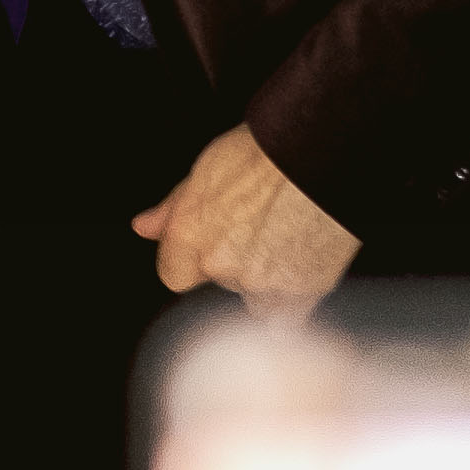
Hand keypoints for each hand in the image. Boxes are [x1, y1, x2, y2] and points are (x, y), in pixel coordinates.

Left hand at [131, 122, 356, 309]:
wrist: (326, 154)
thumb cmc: (271, 151)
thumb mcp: (208, 167)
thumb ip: (173, 207)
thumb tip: (143, 227)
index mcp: (190, 231)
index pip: (174, 274)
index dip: (196, 260)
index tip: (216, 244)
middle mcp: (219, 262)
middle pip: (220, 281)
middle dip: (237, 263)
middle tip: (264, 229)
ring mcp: (259, 283)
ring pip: (254, 298)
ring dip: (267, 281)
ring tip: (289, 241)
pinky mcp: (298, 295)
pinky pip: (286, 319)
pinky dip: (290, 306)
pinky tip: (301, 276)